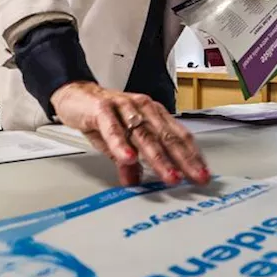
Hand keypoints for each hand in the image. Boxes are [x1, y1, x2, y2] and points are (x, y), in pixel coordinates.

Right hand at [49, 82, 209, 187]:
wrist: (75, 94)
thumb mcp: (118, 143)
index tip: (202, 174)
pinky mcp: (102, 108)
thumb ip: (128, 162)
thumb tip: (135, 182)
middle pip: (167, 137)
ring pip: (145, 134)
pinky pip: (113, 128)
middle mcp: (143, 109)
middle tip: (194, 177)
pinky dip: (121, 144)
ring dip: (158, 157)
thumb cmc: (102, 116)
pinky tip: (128, 158)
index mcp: (153, 115)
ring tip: (168, 175)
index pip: (178, 136)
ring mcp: (124, 107)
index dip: (192, 155)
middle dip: (184, 159)